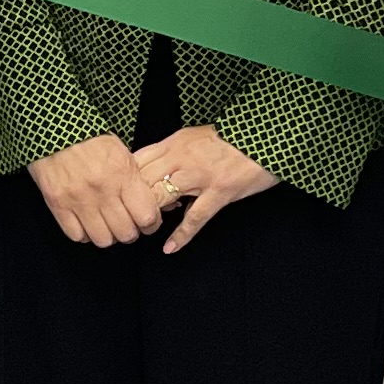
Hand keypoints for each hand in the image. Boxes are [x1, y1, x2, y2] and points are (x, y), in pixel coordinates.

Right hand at [26, 134, 166, 249]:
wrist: (54, 125)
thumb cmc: (90, 137)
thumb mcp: (122, 153)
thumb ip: (134, 181)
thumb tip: (148, 205)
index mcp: (122, 174)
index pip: (146, 216)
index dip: (151, 224)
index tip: (147, 222)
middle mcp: (102, 190)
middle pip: (126, 233)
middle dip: (130, 232)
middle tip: (127, 225)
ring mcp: (78, 199)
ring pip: (103, 240)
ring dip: (108, 235)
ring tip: (106, 225)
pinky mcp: (57, 204)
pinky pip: (76, 235)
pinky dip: (84, 233)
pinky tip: (86, 222)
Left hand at [125, 123, 277, 252]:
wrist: (265, 135)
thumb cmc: (229, 138)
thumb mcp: (193, 137)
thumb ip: (171, 153)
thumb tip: (152, 172)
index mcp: (174, 143)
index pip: (137, 161)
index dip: (124, 181)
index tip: (118, 194)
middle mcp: (182, 158)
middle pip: (144, 181)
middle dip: (131, 200)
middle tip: (128, 216)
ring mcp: (200, 176)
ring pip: (163, 197)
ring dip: (151, 215)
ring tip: (145, 229)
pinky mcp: (219, 192)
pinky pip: (195, 218)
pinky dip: (180, 236)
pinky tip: (169, 248)